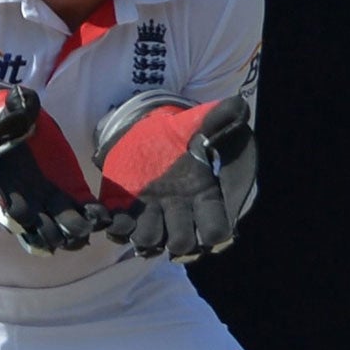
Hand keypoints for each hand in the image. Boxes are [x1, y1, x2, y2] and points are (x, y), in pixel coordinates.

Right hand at [0, 80, 107, 253]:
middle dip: (51, 232)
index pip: (10, 210)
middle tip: (68, 233)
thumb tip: (20, 96)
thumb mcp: (7, 113)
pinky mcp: (73, 192)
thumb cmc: (9, 122)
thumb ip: (12, 111)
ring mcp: (51, 199)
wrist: (20, 127)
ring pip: (60, 227)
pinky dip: (92, 217)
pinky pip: (83, 210)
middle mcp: (29, 199)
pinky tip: (104, 218)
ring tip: (86, 233)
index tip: (25, 216)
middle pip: (39, 227)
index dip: (17, 217)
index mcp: (8, 186)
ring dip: (73, 233)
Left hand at [94, 93, 256, 261]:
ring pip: (150, 241)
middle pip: (182, 244)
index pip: (216, 229)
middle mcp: (180, 212)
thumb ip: (219, 117)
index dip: (212, 230)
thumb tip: (239, 106)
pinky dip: (115, 227)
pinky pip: (120, 229)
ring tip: (136, 222)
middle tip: (167, 219)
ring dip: (144, 236)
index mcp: (203, 196)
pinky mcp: (124, 208)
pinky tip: (110, 215)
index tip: (202, 214)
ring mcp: (151, 213)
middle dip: (176, 239)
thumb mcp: (200, 122)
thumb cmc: (178, 131)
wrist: (144, 130)